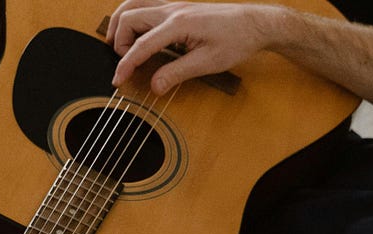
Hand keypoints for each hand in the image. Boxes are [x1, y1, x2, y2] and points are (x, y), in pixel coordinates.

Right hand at [106, 0, 292, 91]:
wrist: (254, 23)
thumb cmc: (237, 41)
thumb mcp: (208, 63)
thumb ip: (177, 74)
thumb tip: (154, 87)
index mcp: (178, 24)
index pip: (142, 45)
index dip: (126, 64)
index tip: (117, 80)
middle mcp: (172, 9)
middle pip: (129, 17)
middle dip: (120, 41)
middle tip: (126, 64)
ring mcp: (174, 4)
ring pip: (133, 4)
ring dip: (121, 23)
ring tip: (121, 45)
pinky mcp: (177, 6)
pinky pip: (145, 3)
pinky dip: (134, 15)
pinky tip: (137, 32)